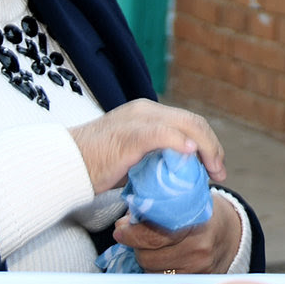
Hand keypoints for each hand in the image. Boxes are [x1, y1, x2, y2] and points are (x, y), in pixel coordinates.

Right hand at [70, 100, 225, 192]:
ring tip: (213, 170)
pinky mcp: (130, 134)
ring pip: (185, 125)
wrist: (64, 164)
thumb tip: (175, 173)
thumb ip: (152, 158)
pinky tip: (192, 156)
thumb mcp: (131, 157)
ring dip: (206, 149)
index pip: (188, 122)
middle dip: (213, 147)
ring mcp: (138, 120)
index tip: (215, 167)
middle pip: (193, 121)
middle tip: (219, 172)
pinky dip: (181, 144)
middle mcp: (145, 110)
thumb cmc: (93, 165)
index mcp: (147, 113)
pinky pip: (163, 134)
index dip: (208, 143)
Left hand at [113, 191, 242, 273]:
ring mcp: (197, 270)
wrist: (230, 234)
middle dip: (136, 245)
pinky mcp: (195, 280)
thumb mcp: (187, 201)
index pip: (154, 236)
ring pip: (151, 271)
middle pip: (148, 257)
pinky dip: (156, 268)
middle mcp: (198, 251)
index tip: (121, 228)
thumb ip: (161, 208)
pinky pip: (162, 278)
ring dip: (145, 258)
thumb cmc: (205, 213)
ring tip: (151, 245)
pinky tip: (160, 256)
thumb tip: (126, 221)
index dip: (131, 233)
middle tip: (133, 234)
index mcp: (196, 225)